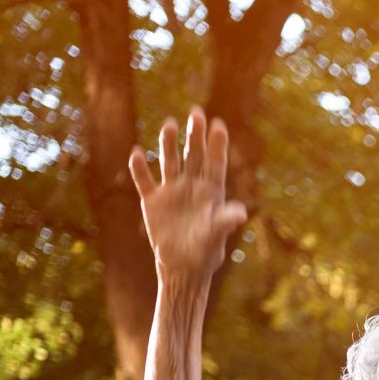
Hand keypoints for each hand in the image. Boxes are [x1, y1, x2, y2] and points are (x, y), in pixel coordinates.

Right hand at [127, 108, 246, 278]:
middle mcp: (192, 186)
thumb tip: (241, 212)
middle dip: (194, 135)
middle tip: (196, 112)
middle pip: (193, 155)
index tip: (218, 124)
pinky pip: (145, 180)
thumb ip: (226, 221)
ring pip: (170, 161)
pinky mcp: (153, 201)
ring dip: (168, 144)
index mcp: (211, 192)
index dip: (216, 145)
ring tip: (170, 124)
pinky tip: (137, 152)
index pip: (215, 163)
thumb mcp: (217, 235)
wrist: (183, 266)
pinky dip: (140, 168)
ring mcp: (172, 191)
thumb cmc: (206, 251)